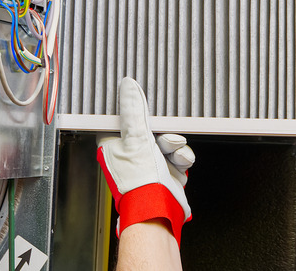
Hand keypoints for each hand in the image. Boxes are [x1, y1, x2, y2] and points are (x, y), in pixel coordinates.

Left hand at [97, 77, 193, 244]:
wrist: (159, 210)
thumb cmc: (139, 183)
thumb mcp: (136, 138)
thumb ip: (134, 111)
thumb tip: (128, 86)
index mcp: (113, 147)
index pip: (122, 120)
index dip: (134, 112)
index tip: (143, 106)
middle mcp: (129, 155)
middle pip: (149, 129)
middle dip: (163, 131)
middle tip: (164, 135)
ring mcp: (149, 165)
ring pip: (167, 141)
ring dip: (174, 145)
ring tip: (173, 152)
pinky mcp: (166, 172)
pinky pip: (178, 155)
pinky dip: (182, 158)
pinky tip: (179, 162)